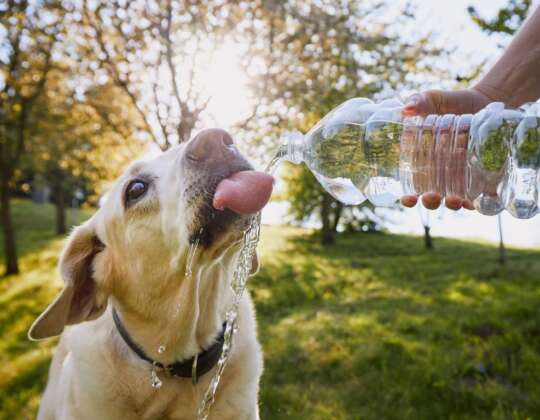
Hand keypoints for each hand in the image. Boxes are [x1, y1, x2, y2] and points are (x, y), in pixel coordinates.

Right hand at [399, 87, 493, 210]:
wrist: (485, 101)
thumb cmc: (453, 102)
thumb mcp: (434, 100)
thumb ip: (420, 102)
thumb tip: (406, 110)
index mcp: (421, 161)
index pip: (410, 186)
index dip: (407, 197)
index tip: (406, 199)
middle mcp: (439, 174)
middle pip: (431, 197)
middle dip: (430, 202)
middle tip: (431, 196)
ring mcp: (460, 177)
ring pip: (453, 200)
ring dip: (452, 204)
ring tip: (454, 201)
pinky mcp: (481, 176)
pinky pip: (477, 195)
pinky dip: (475, 202)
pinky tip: (473, 202)